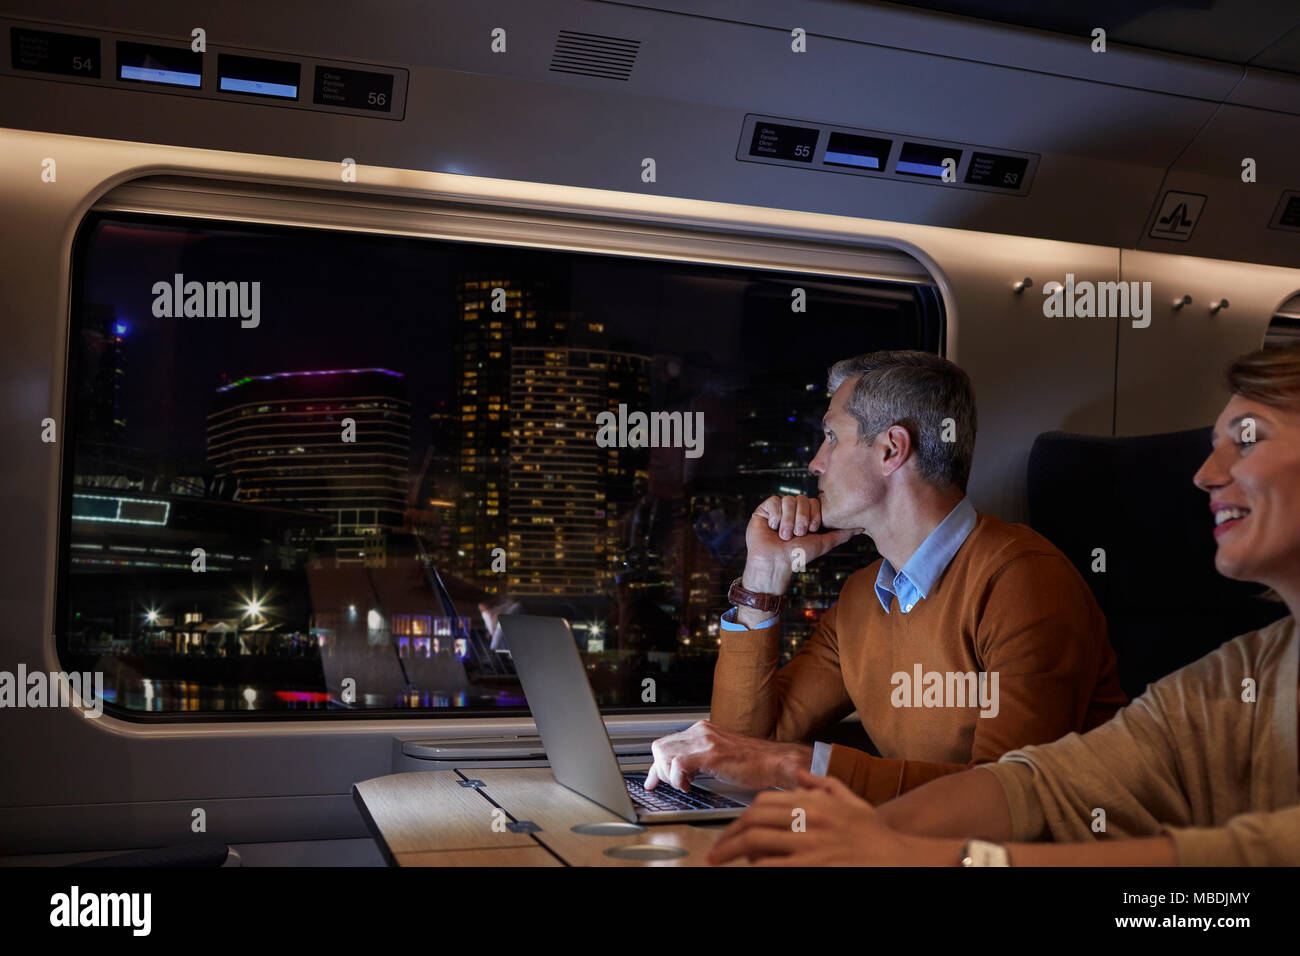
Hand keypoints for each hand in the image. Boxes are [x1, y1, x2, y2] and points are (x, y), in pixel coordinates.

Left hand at [644, 720, 811, 792]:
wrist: (777, 762)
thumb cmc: (756, 763)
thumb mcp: (721, 758)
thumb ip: (701, 761)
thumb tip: (683, 774)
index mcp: (704, 731)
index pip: (667, 743)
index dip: (656, 765)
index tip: (652, 780)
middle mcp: (702, 731)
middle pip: (660, 747)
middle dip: (659, 770)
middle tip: (670, 785)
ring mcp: (706, 741)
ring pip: (664, 753)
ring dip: (668, 775)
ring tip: (684, 785)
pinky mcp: (711, 754)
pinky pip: (678, 764)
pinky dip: (677, 779)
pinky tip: (689, 786)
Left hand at [707, 770, 940, 865]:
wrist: (900, 858)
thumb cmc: (875, 834)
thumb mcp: (852, 801)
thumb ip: (824, 784)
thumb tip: (799, 774)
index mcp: (815, 802)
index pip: (764, 803)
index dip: (742, 817)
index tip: (733, 830)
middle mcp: (809, 820)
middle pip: (754, 821)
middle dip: (728, 836)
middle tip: (715, 852)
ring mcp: (811, 846)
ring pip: (758, 844)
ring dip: (734, 852)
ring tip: (720, 861)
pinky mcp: (813, 868)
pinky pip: (774, 867)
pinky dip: (757, 868)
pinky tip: (749, 871)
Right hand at [742, 495, 862, 593]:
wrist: (776, 563)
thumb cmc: (798, 556)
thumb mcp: (823, 543)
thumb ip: (841, 534)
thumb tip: (861, 527)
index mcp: (805, 515)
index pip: (814, 502)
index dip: (814, 515)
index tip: (812, 530)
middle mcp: (791, 511)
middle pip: (801, 499)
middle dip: (802, 519)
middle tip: (798, 534)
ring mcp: (777, 509)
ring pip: (787, 500)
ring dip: (788, 521)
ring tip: (784, 535)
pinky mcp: (763, 510)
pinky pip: (773, 501)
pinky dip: (775, 516)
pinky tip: (773, 528)